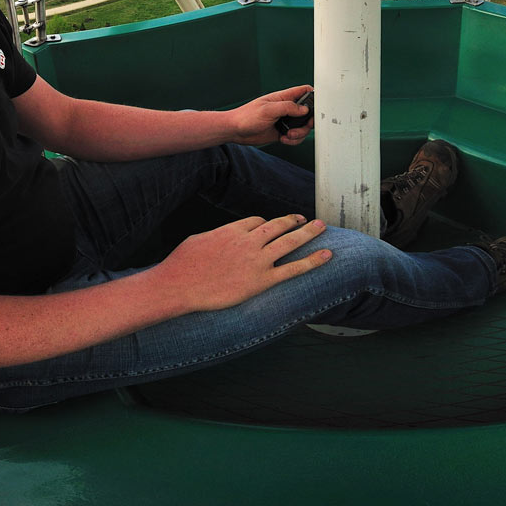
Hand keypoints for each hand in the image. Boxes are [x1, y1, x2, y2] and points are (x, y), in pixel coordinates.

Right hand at [149, 214, 331, 313]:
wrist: (178, 285)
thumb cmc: (182, 265)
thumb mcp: (198, 240)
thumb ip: (217, 237)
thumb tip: (223, 238)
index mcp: (232, 230)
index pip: (257, 221)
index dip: (266, 225)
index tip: (270, 229)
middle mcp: (248, 241)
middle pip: (278, 226)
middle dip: (293, 221)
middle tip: (305, 220)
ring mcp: (257, 261)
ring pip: (290, 241)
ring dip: (308, 232)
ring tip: (321, 226)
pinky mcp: (261, 281)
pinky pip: (293, 269)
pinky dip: (312, 261)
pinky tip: (326, 255)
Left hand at [229, 84, 311, 144]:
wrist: (236, 131)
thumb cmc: (247, 116)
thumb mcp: (268, 109)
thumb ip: (287, 107)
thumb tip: (304, 109)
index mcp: (283, 98)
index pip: (303, 91)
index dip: (314, 95)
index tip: (318, 106)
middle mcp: (286, 109)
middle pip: (308, 113)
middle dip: (308, 121)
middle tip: (304, 126)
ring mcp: (284, 121)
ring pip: (303, 127)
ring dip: (300, 133)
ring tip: (288, 135)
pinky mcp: (282, 131)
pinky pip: (295, 137)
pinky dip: (293, 140)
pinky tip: (283, 139)